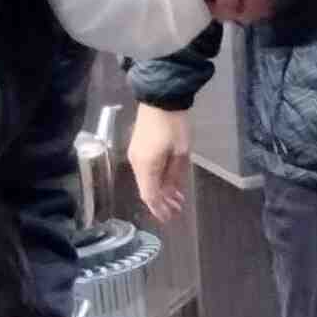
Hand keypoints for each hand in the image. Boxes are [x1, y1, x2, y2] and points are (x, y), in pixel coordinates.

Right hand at [128, 102, 194, 225]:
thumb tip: (171, 192)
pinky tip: (169, 181)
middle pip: (147, 190)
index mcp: (146, 167)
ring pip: (146, 180)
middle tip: (177, 210)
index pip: (150, 196)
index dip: (159, 209)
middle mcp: (137, 164)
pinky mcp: (138, 147)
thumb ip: (175, 175)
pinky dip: (157, 179)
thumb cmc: (174, 125)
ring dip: (161, 190)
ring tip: (177, 198)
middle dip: (162, 202)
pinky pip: (146, 170)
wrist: (161, 98)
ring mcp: (135, 155)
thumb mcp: (181, 152)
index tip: (170, 218)